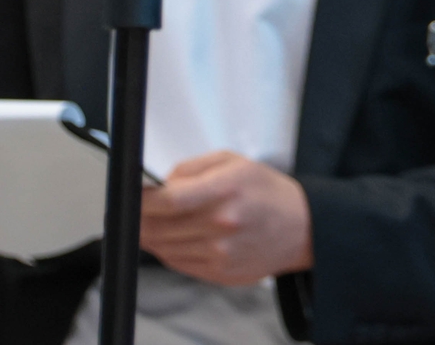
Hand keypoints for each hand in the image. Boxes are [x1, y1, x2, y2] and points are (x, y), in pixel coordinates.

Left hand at [137, 152, 312, 285]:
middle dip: (140, 218)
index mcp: (226, 190)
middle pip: (157, 227)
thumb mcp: (234, 162)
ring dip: (152, 235)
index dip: (141, 199)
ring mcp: (219, 253)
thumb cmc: (268, 192)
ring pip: (162, 248)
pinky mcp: (218, 273)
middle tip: (138, 209)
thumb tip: (160, 184)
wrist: (302, 227)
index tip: (133, 195)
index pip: (167, 200)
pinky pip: (176, 263)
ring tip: (158, 222)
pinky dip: (168, 250)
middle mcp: (221, 224)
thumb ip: (191, 168)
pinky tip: (176, 237)